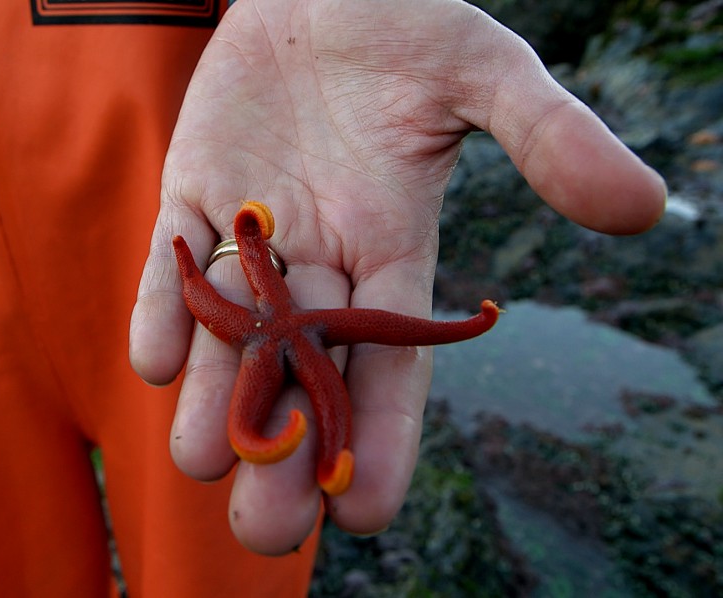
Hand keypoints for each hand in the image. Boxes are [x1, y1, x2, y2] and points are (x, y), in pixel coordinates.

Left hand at [130, 0, 664, 553]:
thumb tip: (641, 207)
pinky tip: (158, 359)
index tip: (365, 511)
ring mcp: (253, 234)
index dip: (381, 437)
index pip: (390, 366)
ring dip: (216, 399)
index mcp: (394, 252)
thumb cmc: (408, 23)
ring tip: (204, 459)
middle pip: (304, 377)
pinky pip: (174, 268)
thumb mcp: (485, 72)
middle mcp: (321, 263)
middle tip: (266, 531)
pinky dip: (164, 309)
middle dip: (286, 451)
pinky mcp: (193, 195)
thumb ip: (549, 136)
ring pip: (232, 339)